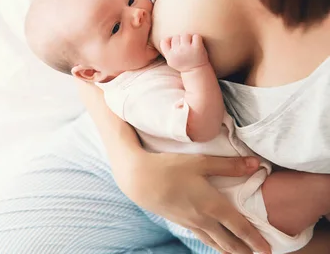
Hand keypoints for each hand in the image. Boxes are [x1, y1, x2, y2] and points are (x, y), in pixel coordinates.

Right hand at [115, 152, 270, 253]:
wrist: (139, 180)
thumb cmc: (169, 168)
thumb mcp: (200, 162)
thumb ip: (229, 165)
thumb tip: (257, 164)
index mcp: (213, 206)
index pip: (240, 228)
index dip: (256, 240)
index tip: (268, 250)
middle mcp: (203, 219)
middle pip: (229, 241)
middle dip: (245, 251)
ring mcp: (189, 222)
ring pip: (214, 242)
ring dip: (229, 250)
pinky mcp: (178, 221)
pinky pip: (201, 236)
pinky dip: (213, 242)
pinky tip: (212, 241)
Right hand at [161, 34, 208, 72]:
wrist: (195, 71)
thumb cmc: (182, 64)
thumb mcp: (171, 60)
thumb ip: (166, 50)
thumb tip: (167, 37)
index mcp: (169, 55)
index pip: (164, 41)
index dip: (169, 40)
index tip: (175, 45)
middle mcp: (177, 52)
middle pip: (176, 36)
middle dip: (180, 40)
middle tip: (185, 46)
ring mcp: (187, 49)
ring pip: (185, 35)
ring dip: (189, 38)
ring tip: (191, 44)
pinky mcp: (197, 48)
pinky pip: (196, 36)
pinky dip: (197, 38)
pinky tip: (197, 44)